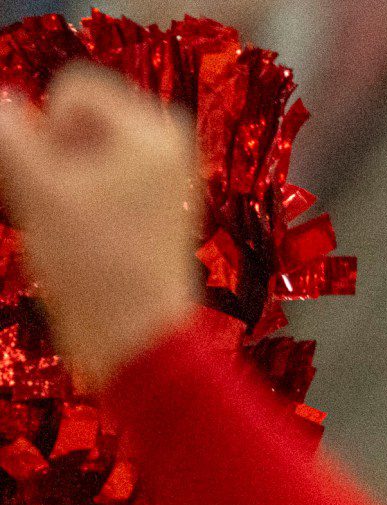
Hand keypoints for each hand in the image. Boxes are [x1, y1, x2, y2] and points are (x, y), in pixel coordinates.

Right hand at [0, 65, 201, 388]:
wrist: (137, 336)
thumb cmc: (94, 265)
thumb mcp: (35, 187)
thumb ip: (8, 131)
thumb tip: (1, 102)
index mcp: (157, 131)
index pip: (74, 88)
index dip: (46, 130)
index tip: (58, 181)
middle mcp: (171, 148)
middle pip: (81, 118)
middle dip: (56, 152)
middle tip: (64, 205)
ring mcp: (167, 179)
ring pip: (85, 151)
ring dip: (62, 177)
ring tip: (73, 224)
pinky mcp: (155, 209)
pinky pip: (100, 179)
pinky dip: (79, 197)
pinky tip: (82, 235)